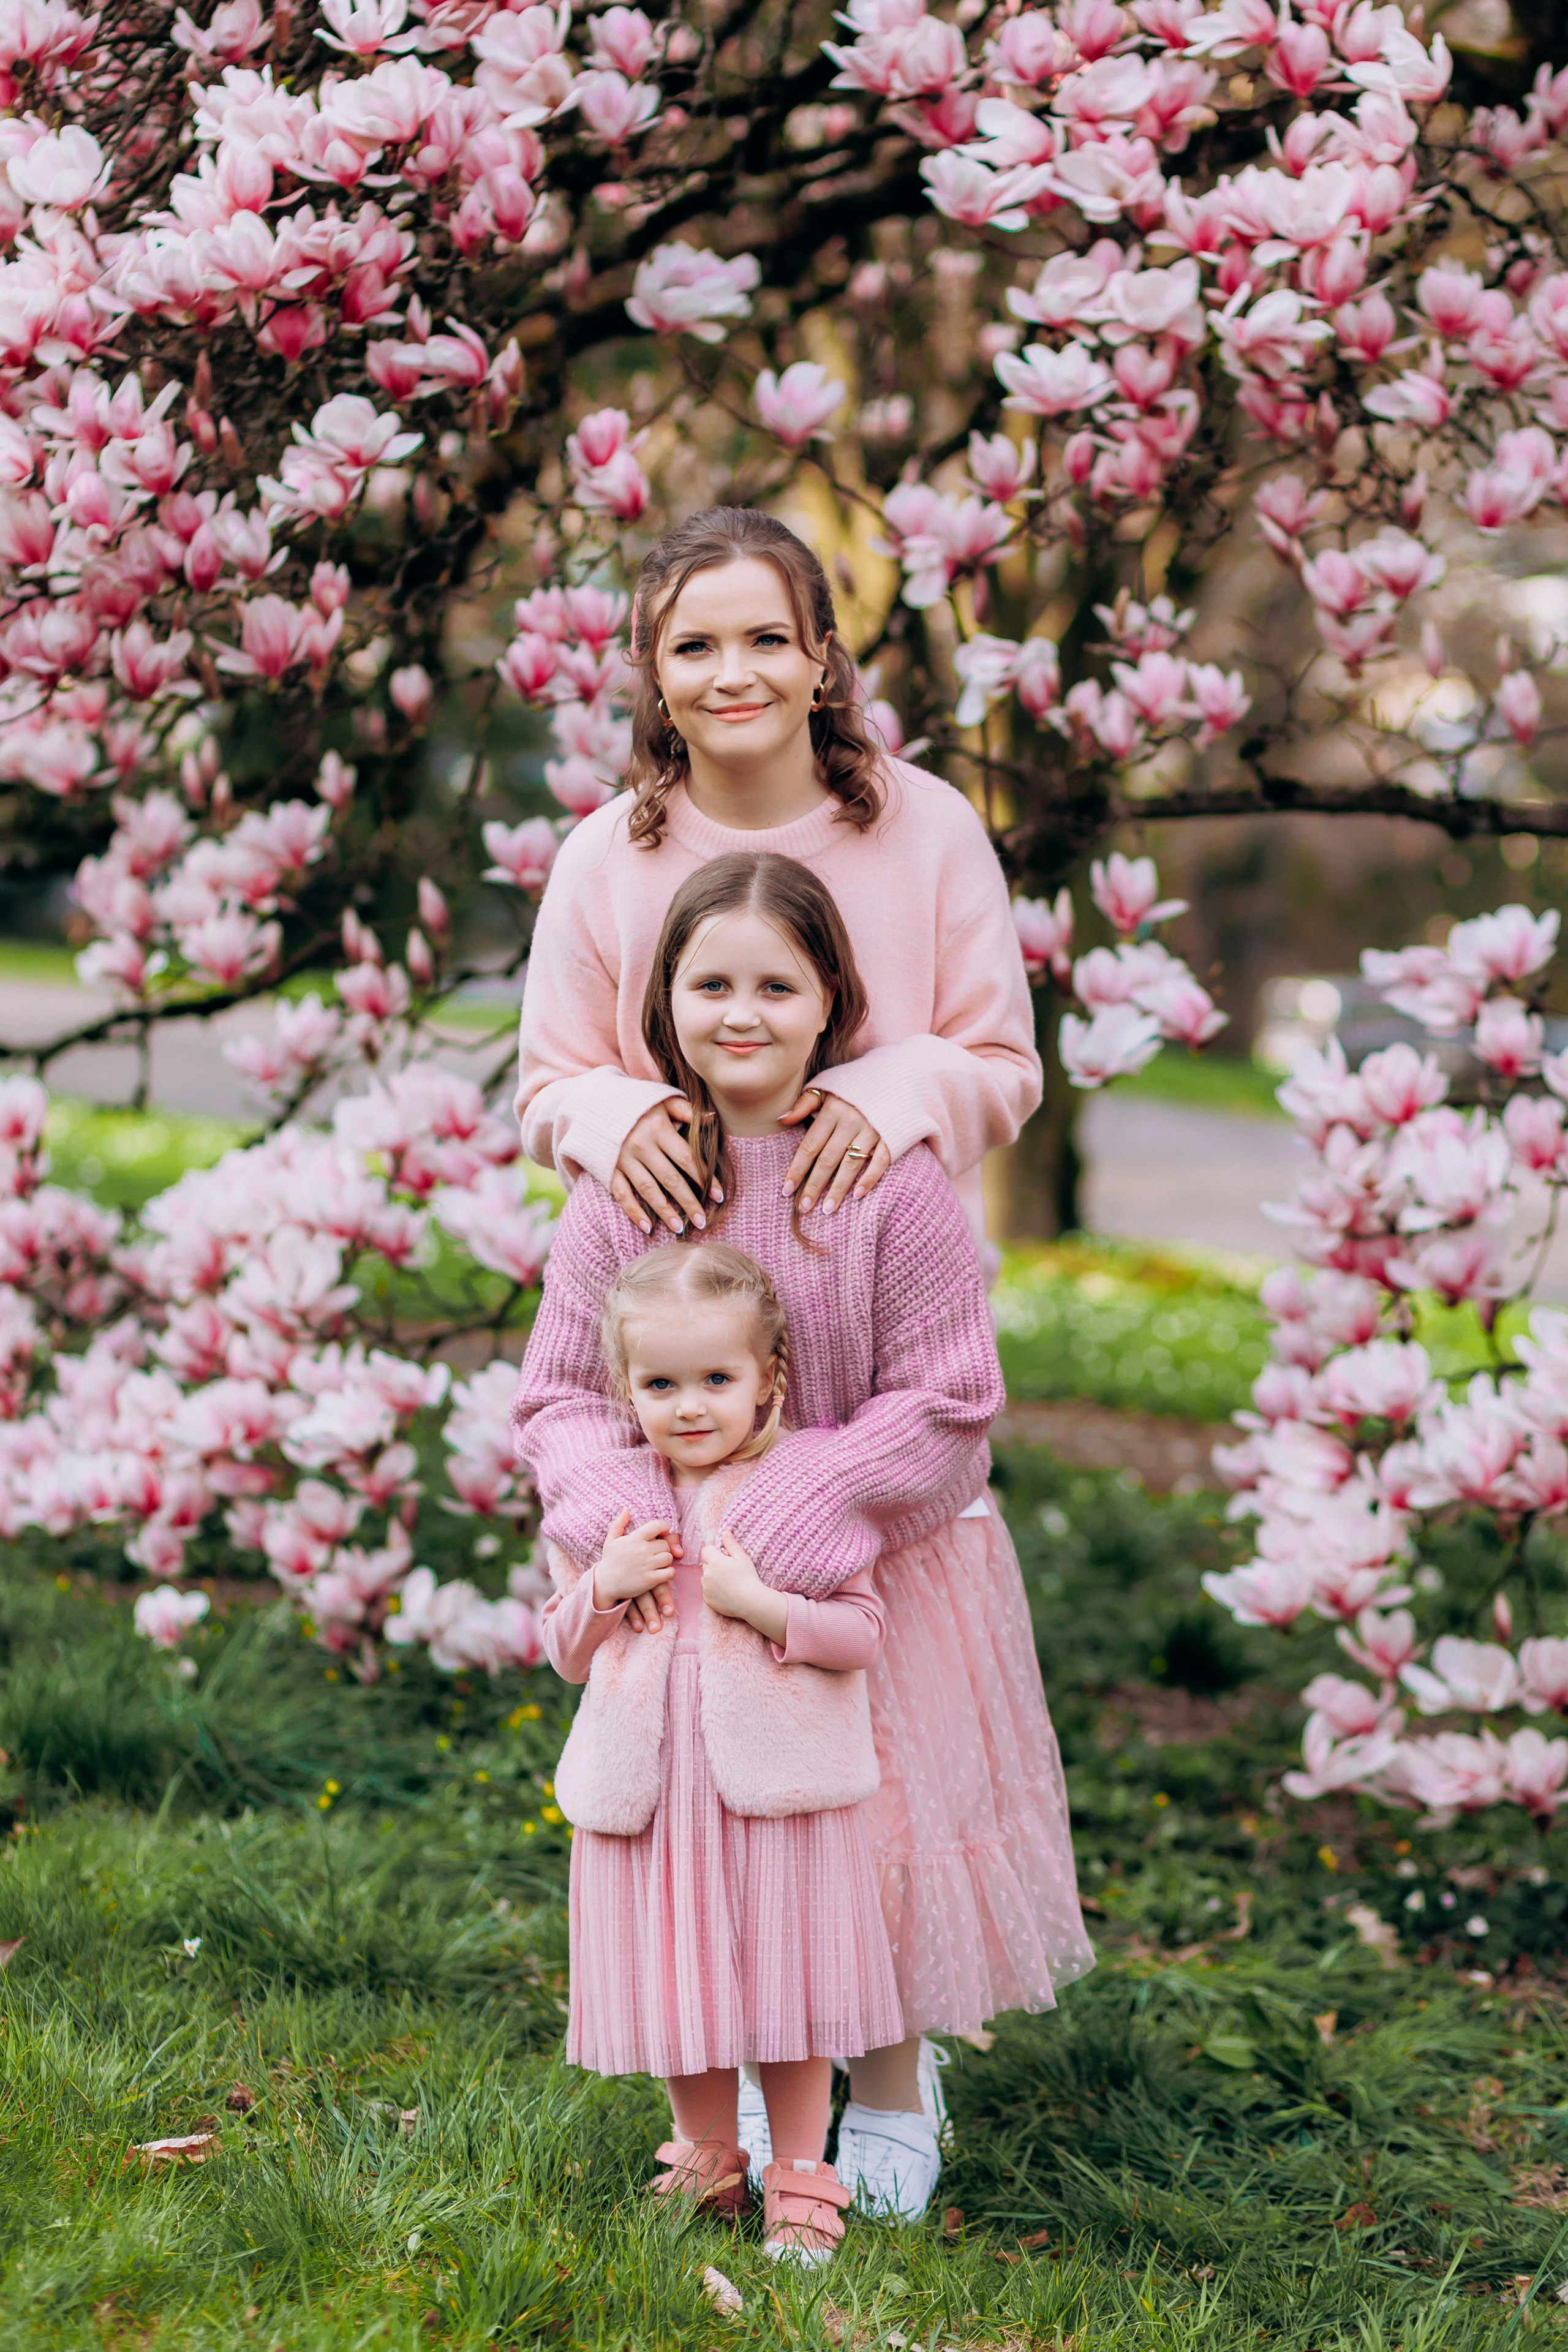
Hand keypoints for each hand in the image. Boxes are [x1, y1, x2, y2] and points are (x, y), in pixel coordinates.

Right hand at [593, 1509, 675, 1631]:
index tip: (663, 1532)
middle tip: (656, 1553)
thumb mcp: (610, 1541)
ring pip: (669, 1557)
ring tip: (658, 1563)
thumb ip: (618, 1524)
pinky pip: (670, 1572)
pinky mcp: (650, 1579)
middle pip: (665, 1544)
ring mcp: (647, 1565)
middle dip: (663, 1548)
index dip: (664, 1527)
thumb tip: (626, 1510)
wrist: (605, 1584)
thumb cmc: (609, 1561)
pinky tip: (661, 1574)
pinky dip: (668, 1573)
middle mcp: (642, 1550)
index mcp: (634, 1539)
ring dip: (666, 1561)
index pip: (657, 1525)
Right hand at [612, 1098, 715, 1236]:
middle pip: (671, 1179)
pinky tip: (647, 1227)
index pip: (688, 1158)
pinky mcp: (608, 1168)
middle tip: (702, 1221)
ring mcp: (623, 1159)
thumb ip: (686, 1110)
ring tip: (679, 1228)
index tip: (719, 1196)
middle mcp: (641, 1145)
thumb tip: (713, 1118)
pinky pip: (621, 1194)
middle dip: (688, 1202)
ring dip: (664, 1212)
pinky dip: (633, 1212)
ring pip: (648, 1190)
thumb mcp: (661, 1099)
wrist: (593, 1103)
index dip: (705, 1178)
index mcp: (658, 1127)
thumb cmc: (636, 1103)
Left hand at [700, 1531, 786, 1644]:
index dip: (715, 1552)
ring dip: (712, 1578)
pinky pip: (707, 1590)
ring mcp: (706, 1588)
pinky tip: (726, 1592)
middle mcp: (707, 1574)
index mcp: (715, 1562)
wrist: (751, 1602)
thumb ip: (731, 1544)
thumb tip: (724, 1532)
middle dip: (714, 1565)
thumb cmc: (748, 1578)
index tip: (725, 1558)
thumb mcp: (742, 1558)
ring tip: (728, 1583)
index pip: (706, 1550)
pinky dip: (713, 1590)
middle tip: (729, 1571)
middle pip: (706, 1564)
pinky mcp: (707, 1600)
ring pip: (705, 1578)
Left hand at [776, 1090, 889, 1215]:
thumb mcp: (828, 1085)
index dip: (797, 1169)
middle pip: (828, 1159)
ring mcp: (873, 1129)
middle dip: (814, 1185)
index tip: (787, 1189)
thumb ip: (805, 1102)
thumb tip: (781, 1120)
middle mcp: (851, 1120)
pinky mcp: (892, 1136)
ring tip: (827, 1209)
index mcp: (833, 1109)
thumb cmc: (855, 1084)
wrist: (898, 1076)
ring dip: (839, 1189)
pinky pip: (880, 1161)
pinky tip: (857, 1195)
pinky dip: (869, 1179)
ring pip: (851, 1164)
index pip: (810, 1145)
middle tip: (804, 1207)